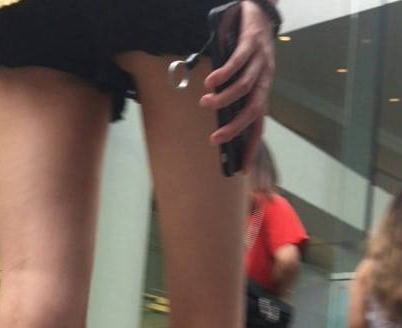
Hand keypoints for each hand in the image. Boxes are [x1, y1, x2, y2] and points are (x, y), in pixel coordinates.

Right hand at [200, 0, 275, 167]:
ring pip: (244, 87)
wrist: (258, 13)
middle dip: (234, 129)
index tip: (241, 168)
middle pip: (253, 112)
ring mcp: (260, 61)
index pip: (258, 126)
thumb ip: (234, 97)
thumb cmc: (247, 50)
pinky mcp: (252, 43)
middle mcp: (265, 80)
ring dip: (223, 99)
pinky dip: (224, 73)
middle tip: (214, 140)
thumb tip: (218, 118)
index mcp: (262, 92)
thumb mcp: (244, 76)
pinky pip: (239, 62)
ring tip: (205, 103)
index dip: (251, 148)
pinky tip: (211, 81)